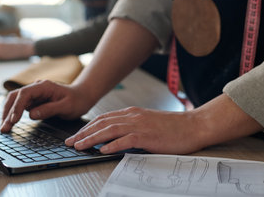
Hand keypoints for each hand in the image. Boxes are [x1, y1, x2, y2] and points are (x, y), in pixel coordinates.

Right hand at [0, 80, 96, 132]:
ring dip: (8, 114)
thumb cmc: (76, 101)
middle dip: (7, 112)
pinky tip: (10, 124)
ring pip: (15, 101)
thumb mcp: (66, 107)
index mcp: (44, 86)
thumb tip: (31, 114)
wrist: (82, 96)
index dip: (17, 107)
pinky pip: (19, 106)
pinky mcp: (33, 101)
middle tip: (4, 128)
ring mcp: (34, 94)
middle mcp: (36, 88)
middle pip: (15, 97)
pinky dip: (13, 115)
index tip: (13, 120)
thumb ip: (49, 109)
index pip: (24, 94)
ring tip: (4, 128)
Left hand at [65, 106, 202, 154]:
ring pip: (109, 130)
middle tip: (69, 142)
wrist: (193, 126)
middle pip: (102, 123)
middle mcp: (133, 116)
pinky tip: (102, 150)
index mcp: (132, 113)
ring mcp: (140, 125)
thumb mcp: (147, 123)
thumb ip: (131, 127)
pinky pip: (125, 140)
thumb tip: (114, 138)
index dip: (87, 127)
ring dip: (91, 138)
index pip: (103, 119)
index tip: (76, 135)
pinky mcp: (147, 136)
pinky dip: (112, 145)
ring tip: (79, 146)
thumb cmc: (172, 128)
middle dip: (83, 133)